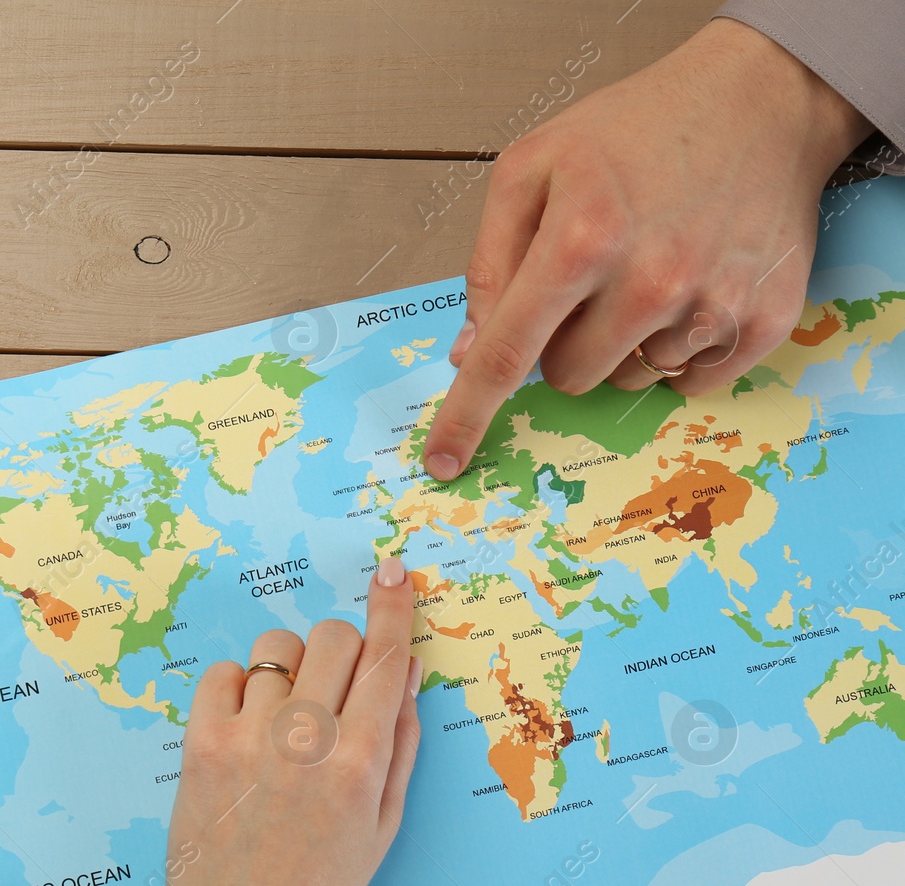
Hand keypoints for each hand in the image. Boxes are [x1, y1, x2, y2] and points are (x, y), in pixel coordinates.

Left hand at [157, 560, 419, 885]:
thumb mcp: (382, 823)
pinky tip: (244, 725)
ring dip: (287, 668)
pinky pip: (222, 672)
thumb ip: (398, 742)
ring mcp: (248, 736)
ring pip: (275, 647)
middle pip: (332, 638)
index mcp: (359, 761)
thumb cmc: (318, 884)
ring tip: (282, 716)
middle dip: (341, 648)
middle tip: (333, 685)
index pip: (384, 659)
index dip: (392, 607)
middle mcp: (305, 739)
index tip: (393, 572)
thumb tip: (406, 670)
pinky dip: (237, 687)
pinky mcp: (200, 740)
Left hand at [422, 18, 873, 481]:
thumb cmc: (632, 131)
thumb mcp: (531, 169)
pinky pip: (690, 382)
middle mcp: (649, 281)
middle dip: (564, 342)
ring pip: (629, 380)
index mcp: (580, 240)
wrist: (759, 99)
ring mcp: (712, 305)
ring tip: (650, 268)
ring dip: (626, 342)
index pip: (507, 355)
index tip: (443, 461)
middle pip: (569, 377)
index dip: (468, 414)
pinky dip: (680, 346)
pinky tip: (692, 285)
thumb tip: (469, 352)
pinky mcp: (765, 321)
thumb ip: (489, 262)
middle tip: (591, 281)